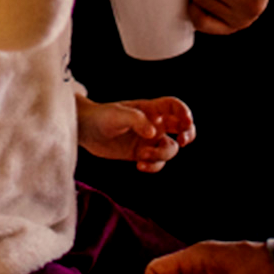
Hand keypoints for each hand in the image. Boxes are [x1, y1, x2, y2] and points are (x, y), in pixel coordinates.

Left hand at [76, 95, 194, 172]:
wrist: (85, 130)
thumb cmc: (101, 115)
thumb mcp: (118, 114)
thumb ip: (137, 120)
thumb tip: (154, 132)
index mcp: (150, 109)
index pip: (174, 107)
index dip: (184, 112)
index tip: (185, 123)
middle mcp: (153, 124)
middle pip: (181, 127)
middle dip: (187, 134)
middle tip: (182, 141)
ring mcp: (148, 140)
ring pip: (169, 148)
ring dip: (161, 154)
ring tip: (143, 156)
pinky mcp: (141, 154)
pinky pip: (157, 162)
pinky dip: (153, 166)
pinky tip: (139, 165)